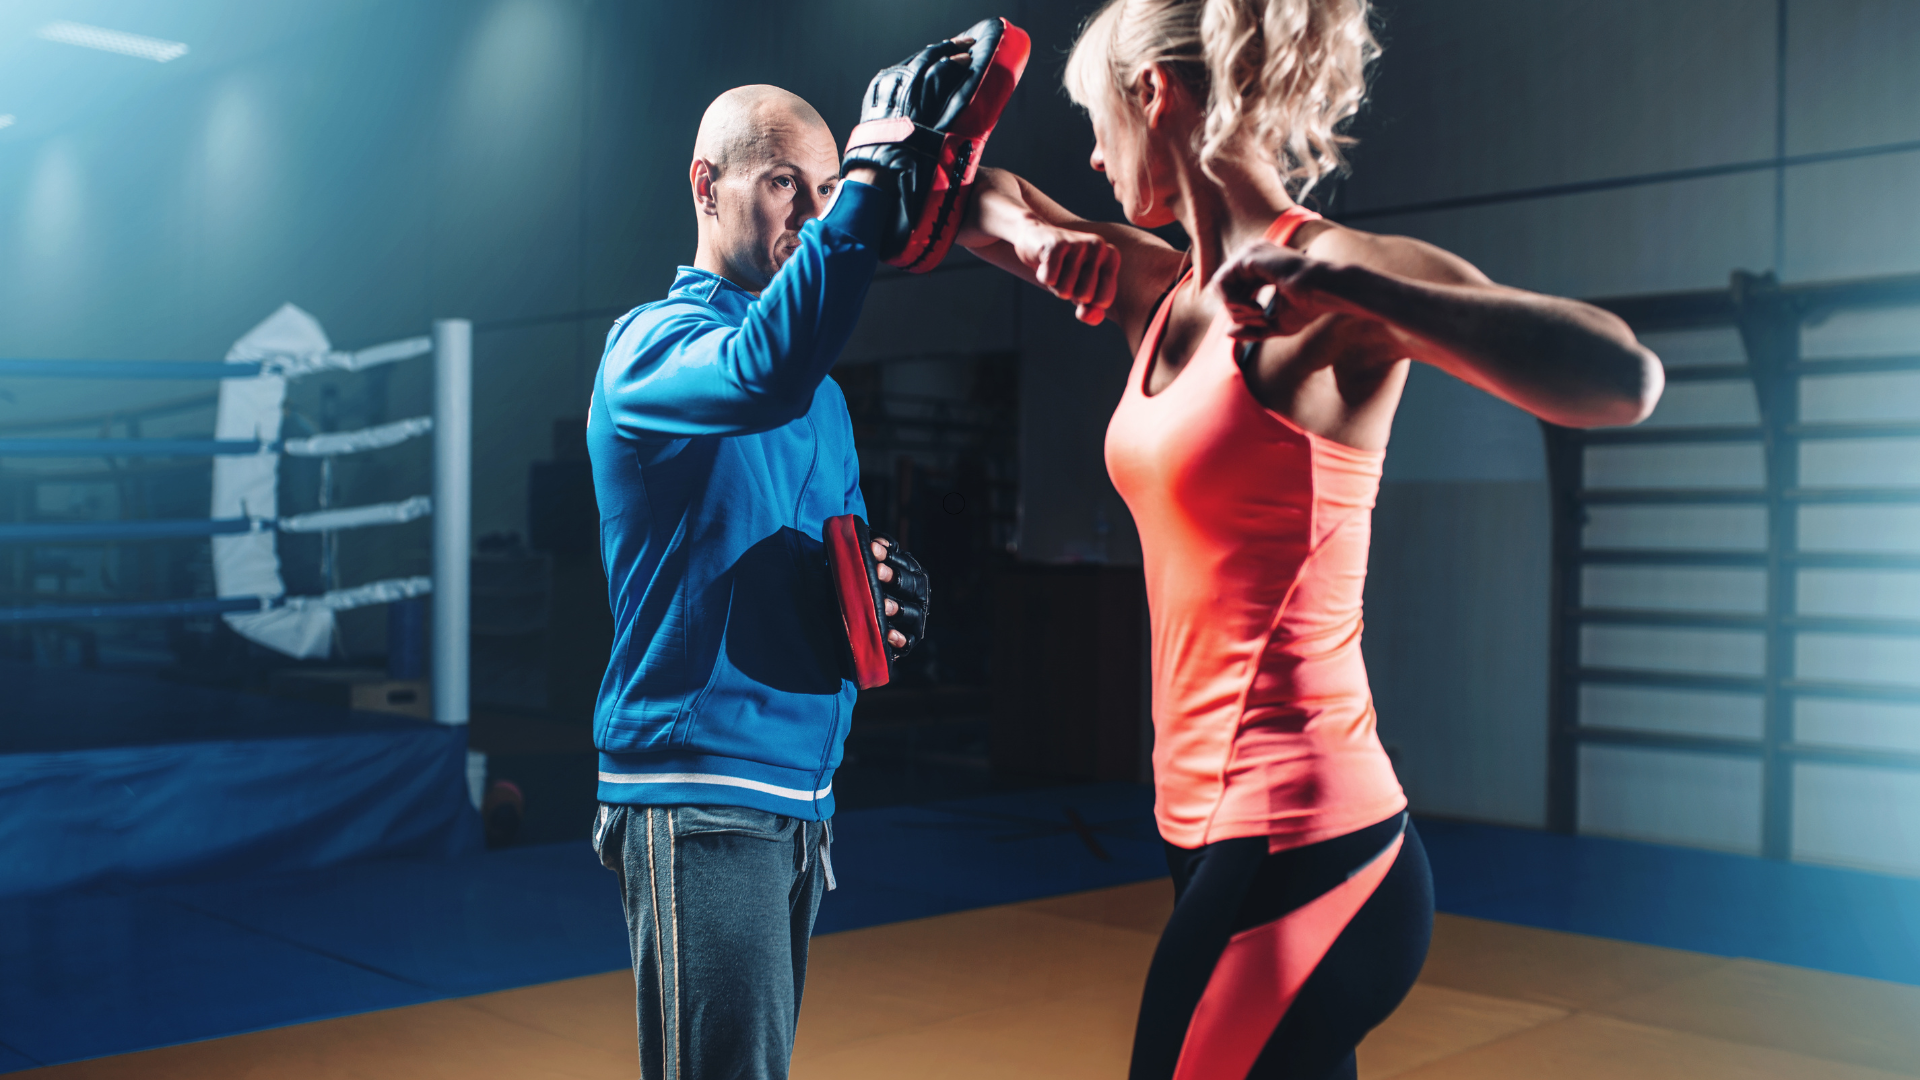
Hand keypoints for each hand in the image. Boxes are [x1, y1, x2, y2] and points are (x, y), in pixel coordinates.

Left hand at [871, 538, 907, 649]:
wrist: (868, 620)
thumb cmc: (866, 586)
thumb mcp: (867, 569)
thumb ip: (867, 555)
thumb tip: (863, 539)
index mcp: (909, 571)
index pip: (901, 560)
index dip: (888, 554)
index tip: (872, 547)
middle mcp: (917, 592)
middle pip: (908, 583)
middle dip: (893, 576)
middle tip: (877, 570)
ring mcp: (916, 616)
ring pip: (912, 612)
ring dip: (898, 608)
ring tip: (884, 606)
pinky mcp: (910, 638)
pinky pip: (908, 640)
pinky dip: (899, 638)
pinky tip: (888, 634)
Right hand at [1016, 224, 1119, 324]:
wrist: (1035, 239)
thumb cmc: (1064, 268)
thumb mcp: (1081, 290)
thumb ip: (1091, 311)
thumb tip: (1086, 314)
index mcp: (1111, 257)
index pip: (1103, 300)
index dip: (1086, 301)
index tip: (1080, 283)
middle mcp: (1099, 247)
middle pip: (1085, 296)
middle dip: (1069, 292)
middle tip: (1064, 274)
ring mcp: (1078, 243)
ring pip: (1065, 290)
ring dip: (1055, 285)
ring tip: (1055, 267)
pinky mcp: (1056, 244)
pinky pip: (1050, 279)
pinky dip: (1043, 276)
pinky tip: (1044, 262)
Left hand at [1211, 240, 1354, 339]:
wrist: (1320, 292)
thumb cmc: (1306, 307)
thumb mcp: (1275, 324)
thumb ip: (1251, 329)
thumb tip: (1227, 333)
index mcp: (1260, 267)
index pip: (1234, 292)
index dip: (1242, 313)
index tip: (1263, 321)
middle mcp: (1253, 257)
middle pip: (1224, 290)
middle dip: (1237, 313)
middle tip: (1261, 319)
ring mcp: (1249, 253)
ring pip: (1220, 286)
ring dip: (1236, 309)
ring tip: (1260, 313)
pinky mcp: (1246, 256)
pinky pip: (1221, 282)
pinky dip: (1233, 301)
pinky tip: (1254, 307)